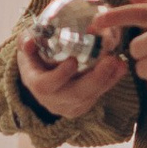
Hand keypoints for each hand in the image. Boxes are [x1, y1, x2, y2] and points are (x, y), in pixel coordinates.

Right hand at [16, 22, 133, 121]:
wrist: (42, 77)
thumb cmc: (34, 57)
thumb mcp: (27, 48)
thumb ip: (26, 42)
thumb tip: (29, 42)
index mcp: (36, 84)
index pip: (46, 85)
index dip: (60, 75)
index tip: (72, 61)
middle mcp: (52, 100)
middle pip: (75, 94)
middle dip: (95, 79)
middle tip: (110, 60)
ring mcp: (69, 106)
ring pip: (90, 96)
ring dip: (107, 79)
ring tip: (119, 62)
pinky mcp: (83, 106)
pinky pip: (98, 95)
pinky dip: (111, 81)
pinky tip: (120, 67)